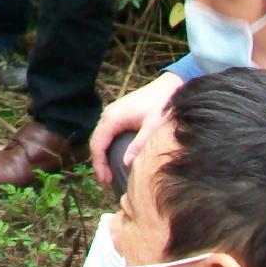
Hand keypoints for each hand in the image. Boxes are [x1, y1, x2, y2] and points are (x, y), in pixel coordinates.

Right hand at [91, 73, 182, 187]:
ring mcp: (112, 112)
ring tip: (108, 171)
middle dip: (98, 161)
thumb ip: (139, 145)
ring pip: (100, 136)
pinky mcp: (118, 113)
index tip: (105, 180)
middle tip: (106, 180)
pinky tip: (114, 155)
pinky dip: (107, 145)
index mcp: (113, 118)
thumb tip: (126, 165)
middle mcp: (108, 114)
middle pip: (96, 141)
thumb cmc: (163, 105)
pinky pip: (107, 132)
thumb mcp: (153, 127)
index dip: (98, 164)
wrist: (170, 86)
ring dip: (102, 154)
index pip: (97, 144)